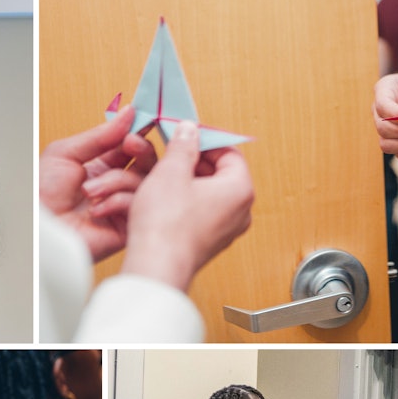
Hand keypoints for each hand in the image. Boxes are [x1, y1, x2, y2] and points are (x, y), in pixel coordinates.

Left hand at [39, 106, 157, 261]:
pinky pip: (136, 206)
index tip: (142, 119)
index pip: (131, 146)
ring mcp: (121, 206)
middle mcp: (114, 185)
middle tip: (130, 144)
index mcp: (101, 166)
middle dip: (141, 149)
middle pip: (147, 162)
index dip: (138, 132)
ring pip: (142, 182)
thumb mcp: (65, 153)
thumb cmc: (40, 195)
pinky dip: (116, 202)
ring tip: (89, 191)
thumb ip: (100, 135)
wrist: (36, 227)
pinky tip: (95, 210)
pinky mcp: (125, 227)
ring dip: (115, 181)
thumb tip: (128, 115)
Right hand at [121, 121, 254, 291]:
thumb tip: (189, 130)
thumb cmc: (167, 226)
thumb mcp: (171, 171)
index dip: (205, 140)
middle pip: (219, 173)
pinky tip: (161, 198)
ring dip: (185, 180)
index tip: (186, 135)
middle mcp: (240, 212)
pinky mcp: (207, 242)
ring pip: (207, 193)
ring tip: (162, 174)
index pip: (229, 152)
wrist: (157, 267)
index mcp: (240, 190)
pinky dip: (182, 201)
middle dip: (193, 160)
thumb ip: (183, 145)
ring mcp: (225, 230)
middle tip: (171, 153)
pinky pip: (199, 213)